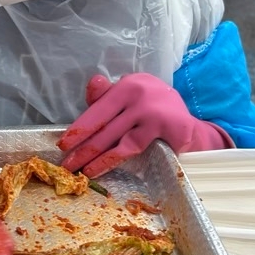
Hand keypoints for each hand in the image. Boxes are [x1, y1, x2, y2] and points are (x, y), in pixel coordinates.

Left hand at [58, 73, 231, 175]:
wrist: (191, 125)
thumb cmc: (154, 110)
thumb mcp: (132, 97)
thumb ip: (109, 96)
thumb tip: (93, 84)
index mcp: (128, 84)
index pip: (98, 108)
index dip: (79, 128)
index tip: (63, 143)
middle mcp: (140, 94)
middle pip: (103, 125)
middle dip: (81, 147)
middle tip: (66, 164)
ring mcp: (153, 111)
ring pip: (115, 139)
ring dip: (93, 157)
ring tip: (80, 171)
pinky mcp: (165, 129)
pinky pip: (131, 148)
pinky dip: (111, 160)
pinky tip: (98, 169)